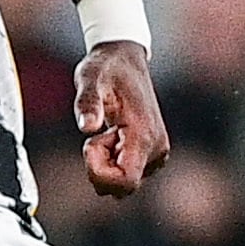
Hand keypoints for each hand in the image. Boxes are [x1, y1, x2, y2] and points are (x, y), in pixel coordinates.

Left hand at [75, 41, 169, 197]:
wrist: (124, 59)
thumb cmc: (105, 68)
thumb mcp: (89, 79)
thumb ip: (87, 102)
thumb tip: (87, 127)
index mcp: (144, 135)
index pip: (125, 181)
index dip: (99, 173)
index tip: (90, 142)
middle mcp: (157, 149)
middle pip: (123, 187)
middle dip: (100, 167)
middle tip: (98, 133)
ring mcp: (157, 154)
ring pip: (124, 181)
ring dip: (106, 163)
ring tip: (107, 130)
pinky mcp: (153, 155)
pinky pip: (127, 174)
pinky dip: (113, 161)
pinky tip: (114, 134)